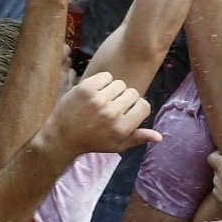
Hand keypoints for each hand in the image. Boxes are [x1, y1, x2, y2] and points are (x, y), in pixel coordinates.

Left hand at [44, 71, 159, 161]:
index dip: (137, 107)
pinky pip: (106, 76)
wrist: (61, 137)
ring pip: (119, 84)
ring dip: (113, 90)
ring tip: (102, 101)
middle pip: (133, 93)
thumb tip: (160, 137)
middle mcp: (112, 113)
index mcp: (121, 128)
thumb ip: (138, 138)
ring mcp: (98, 100)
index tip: (126, 112)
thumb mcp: (116, 145)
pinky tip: (95, 93)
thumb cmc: (92, 141)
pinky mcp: (86, 88)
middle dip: (124, 99)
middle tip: (111, 108)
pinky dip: (103, 82)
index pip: (144, 105)